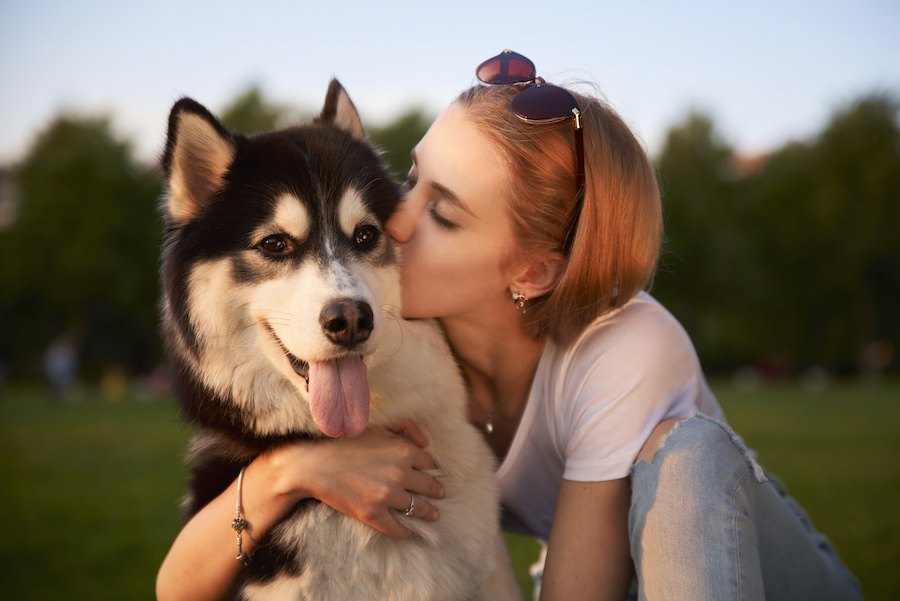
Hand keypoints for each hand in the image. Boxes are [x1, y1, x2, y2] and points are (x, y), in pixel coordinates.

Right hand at [266, 420, 444, 539]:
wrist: (316, 465)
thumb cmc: (347, 443)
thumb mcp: (379, 428)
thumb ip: (406, 430)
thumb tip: (426, 444)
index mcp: (403, 450)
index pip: (429, 463)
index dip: (431, 468)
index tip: (433, 474)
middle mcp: (400, 473)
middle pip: (428, 486)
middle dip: (436, 491)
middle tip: (440, 495)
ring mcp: (387, 496)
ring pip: (418, 508)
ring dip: (428, 512)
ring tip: (432, 514)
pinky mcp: (373, 514)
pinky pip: (397, 528)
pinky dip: (404, 531)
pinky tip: (407, 531)